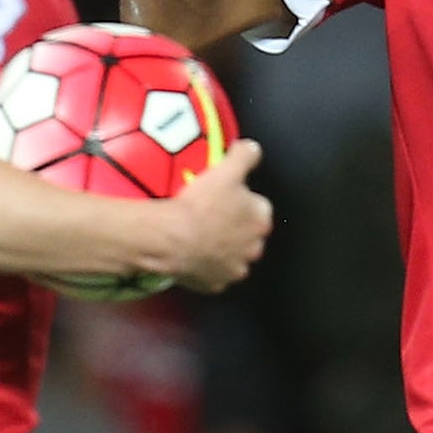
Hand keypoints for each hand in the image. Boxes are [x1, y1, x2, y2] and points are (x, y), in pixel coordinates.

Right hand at [163, 139, 271, 292]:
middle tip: (210, 215)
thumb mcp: (226, 169)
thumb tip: (253, 149)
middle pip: (247, 233)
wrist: (172, 239)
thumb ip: (246, 155)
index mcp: (260, 219)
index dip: (241, 199)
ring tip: (200, 235)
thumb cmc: (201, 205)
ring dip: (221, 247)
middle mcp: (253, 248)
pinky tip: (192, 253)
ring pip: (232, 255)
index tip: (224, 197)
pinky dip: (206, 265)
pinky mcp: (215, 284)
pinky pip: (213, 272)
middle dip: (234, 226)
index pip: (258, 206)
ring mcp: (234, 268)